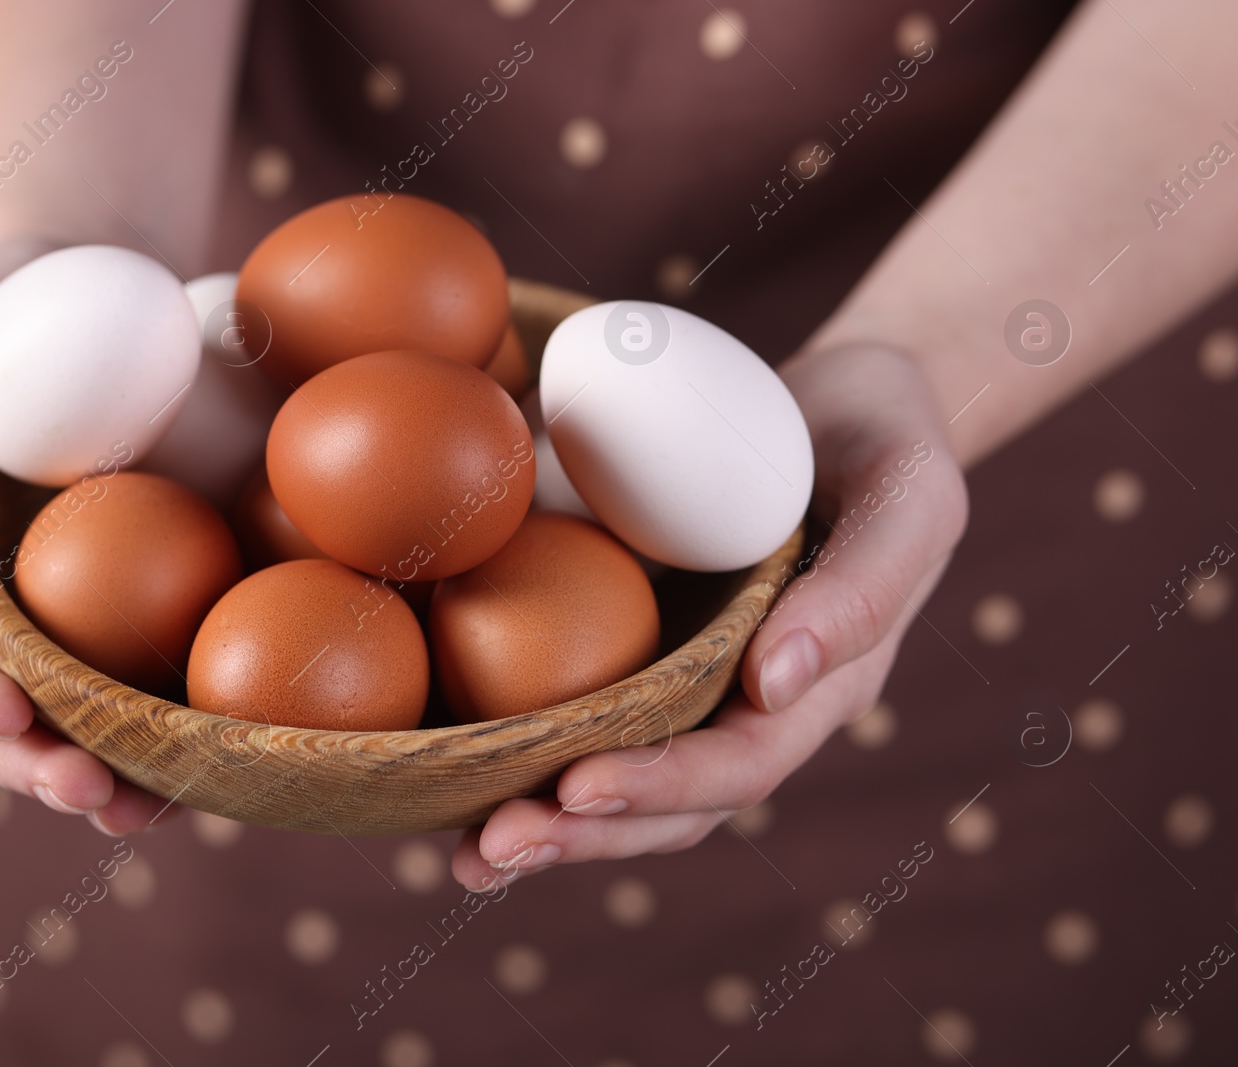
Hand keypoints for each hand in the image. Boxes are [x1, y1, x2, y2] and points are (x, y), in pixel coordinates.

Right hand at [0, 236, 169, 835]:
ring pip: (71, 718)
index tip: (10, 717)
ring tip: (145, 812)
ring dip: (102, 774)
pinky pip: (149, 677)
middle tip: (92, 791)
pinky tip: (207, 769)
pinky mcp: (143, 598)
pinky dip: (169, 732)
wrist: (93, 280)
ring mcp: (69, 607)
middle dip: (35, 764)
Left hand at [450, 344, 968, 888]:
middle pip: (670, 806)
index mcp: (821, 687)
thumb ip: (863, 587)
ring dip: (549, 825)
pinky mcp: (650, 649)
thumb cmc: (888, 437)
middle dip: (582, 835)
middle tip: (492, 850)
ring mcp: (699, 684)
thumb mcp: (909, 493)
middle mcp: (754, 705)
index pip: (740, 765)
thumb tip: (773, 687)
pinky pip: (590, 715)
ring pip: (623, 782)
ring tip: (466, 860)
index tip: (576, 786)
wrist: (846, 403)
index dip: (661, 786)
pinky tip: (455, 771)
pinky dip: (529, 754)